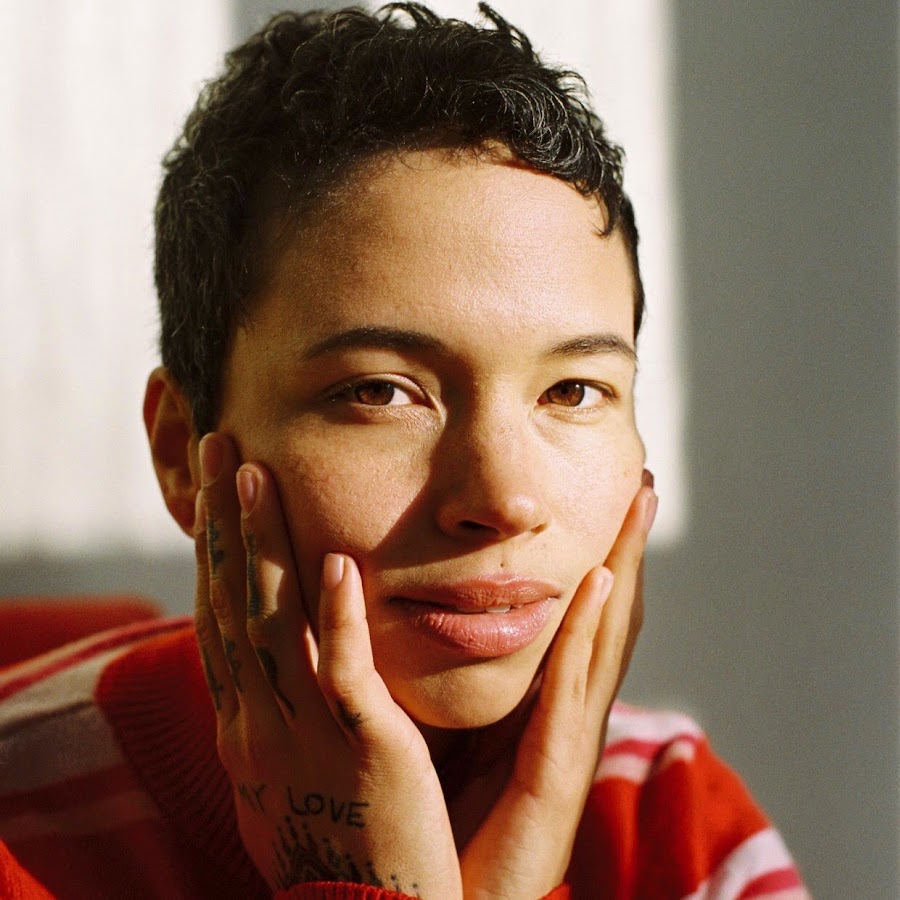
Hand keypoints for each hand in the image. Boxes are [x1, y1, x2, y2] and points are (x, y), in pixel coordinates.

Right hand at [193, 433, 462, 897]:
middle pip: (233, 601)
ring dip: (264, 545)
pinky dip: (336, 619)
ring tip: (258, 473)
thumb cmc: (338, 843)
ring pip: (273, 623)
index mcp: (248, 722)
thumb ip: (289, 704)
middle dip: (225, 522)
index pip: (220, 617)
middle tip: (221, 446)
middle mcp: (260, 720)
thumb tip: (281, 658)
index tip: (217, 487)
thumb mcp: (291, 767)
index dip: (215, 547)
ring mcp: (305, 732)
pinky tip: (337, 562)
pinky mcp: (363, 749)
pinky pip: (343, 676)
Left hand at [454, 475, 655, 899]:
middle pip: (607, 621)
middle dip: (628, 551)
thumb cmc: (435, 819)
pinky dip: (591, 631)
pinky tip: (601, 580)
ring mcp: (568, 746)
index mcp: (544, 710)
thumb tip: (431, 619)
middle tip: (645, 485)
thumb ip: (455, 681)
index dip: (602, 562)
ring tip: (639, 509)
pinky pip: (574, 689)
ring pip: (604, 641)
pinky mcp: (554, 773)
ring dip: (624, 570)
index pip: (581, 622)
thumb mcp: (449, 730)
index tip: (610, 503)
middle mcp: (568, 720)